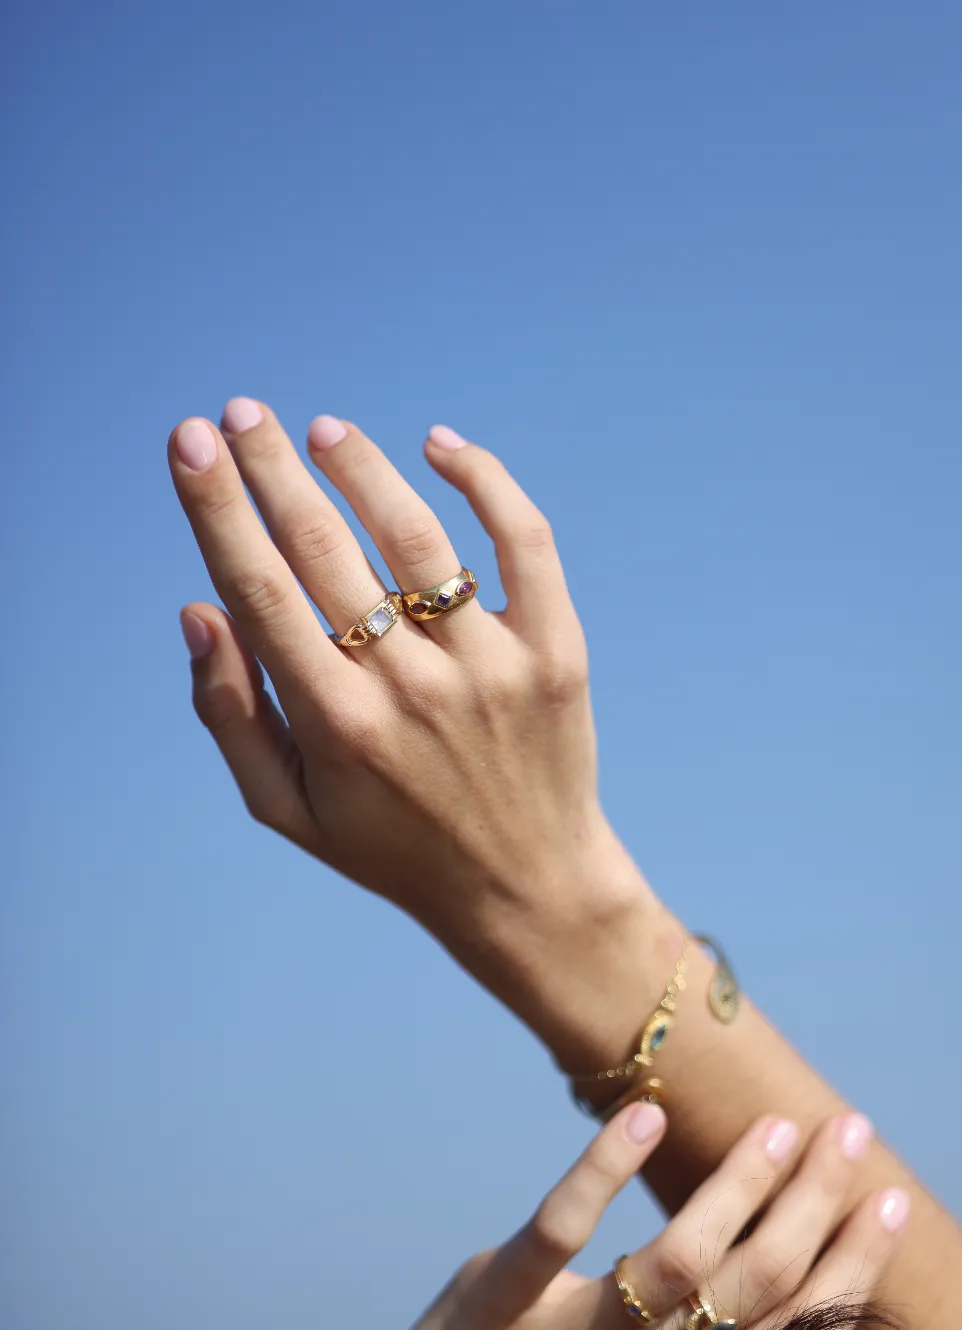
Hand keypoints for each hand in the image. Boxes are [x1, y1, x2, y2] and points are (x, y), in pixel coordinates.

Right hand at [170, 402, 662, 1064]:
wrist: (528, 888)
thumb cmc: (393, 847)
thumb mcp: (289, 811)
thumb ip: (231, 714)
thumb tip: (198, 608)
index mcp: (336, 726)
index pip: (260, 589)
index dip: (217, 507)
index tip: (191, 441)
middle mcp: (410, 689)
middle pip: (325, 548)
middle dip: (272, 468)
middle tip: (242, 412)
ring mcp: (491, 666)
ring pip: (416, 535)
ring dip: (361, 468)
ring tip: (323, 430)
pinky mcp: (556, 652)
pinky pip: (525, 543)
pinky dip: (485, 481)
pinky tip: (441, 444)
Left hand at [414, 1106, 907, 1329]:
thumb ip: (685, 1300)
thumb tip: (763, 1235)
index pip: (787, 1325)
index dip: (846, 1267)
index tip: (886, 1199)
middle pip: (749, 1292)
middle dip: (810, 1211)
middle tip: (847, 1133)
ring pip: (674, 1268)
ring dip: (734, 1191)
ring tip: (775, 1127)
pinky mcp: (498, 1300)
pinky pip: (558, 1233)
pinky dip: (601, 1172)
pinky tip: (643, 1119)